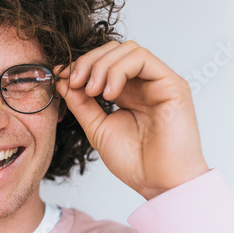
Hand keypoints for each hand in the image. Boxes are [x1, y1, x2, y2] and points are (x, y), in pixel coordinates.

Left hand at [55, 41, 208, 199]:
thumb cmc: (134, 161)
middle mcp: (143, 84)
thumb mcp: (97, 127)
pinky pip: (142, 59)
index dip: (81, 65)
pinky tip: (109, 94)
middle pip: (113, 50)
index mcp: (127, 92)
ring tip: (92, 91)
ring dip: (101, 65)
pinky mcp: (172, 84)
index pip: (103, 62)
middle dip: (88, 62)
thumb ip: (81, 103)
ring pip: (127, 49)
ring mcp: (158, 82)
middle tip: (74, 82)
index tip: (61, 77)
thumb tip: (62, 80)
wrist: (158, 183)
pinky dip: (118, 70)